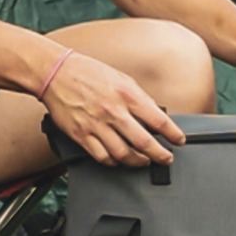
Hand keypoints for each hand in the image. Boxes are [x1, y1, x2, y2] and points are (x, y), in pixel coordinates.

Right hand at [41, 50, 183, 165]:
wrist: (56, 73)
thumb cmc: (89, 73)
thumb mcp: (122, 79)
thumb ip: (139, 98)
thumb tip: (155, 115)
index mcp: (128, 95)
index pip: (159, 121)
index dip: (173, 134)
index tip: (179, 141)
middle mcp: (114, 112)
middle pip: (144, 143)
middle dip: (160, 155)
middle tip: (166, 159)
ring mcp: (96, 125)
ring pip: (123, 155)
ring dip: (138, 162)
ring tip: (144, 161)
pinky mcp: (81, 135)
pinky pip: (102, 157)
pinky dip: (114, 162)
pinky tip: (119, 160)